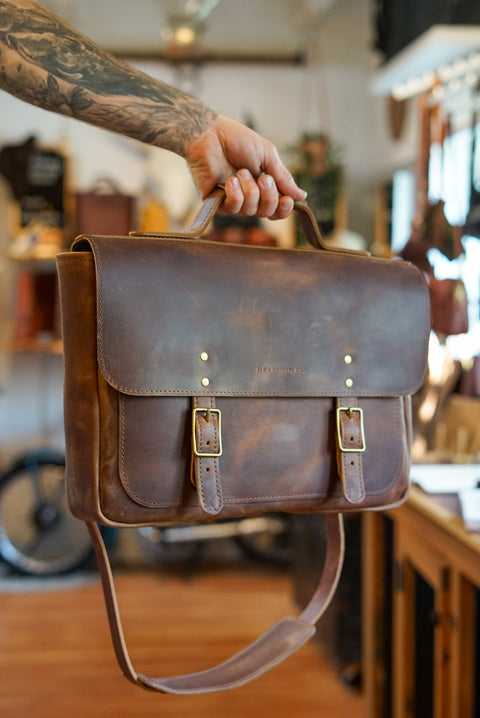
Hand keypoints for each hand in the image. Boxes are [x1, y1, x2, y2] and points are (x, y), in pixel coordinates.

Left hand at [185, 114, 305, 218]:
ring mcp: (233, 200)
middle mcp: (249, 195)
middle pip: (267, 213)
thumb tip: (302, 197)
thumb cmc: (236, 140)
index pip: (277, 208)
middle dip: (269, 196)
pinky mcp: (217, 202)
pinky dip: (236, 194)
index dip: (284, 209)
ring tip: (240, 172)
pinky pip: (234, 209)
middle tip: (263, 178)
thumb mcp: (268, 156)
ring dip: (250, 191)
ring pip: (251, 211)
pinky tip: (230, 181)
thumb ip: (283, 177)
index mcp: (263, 185)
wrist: (209, 134)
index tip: (286, 199)